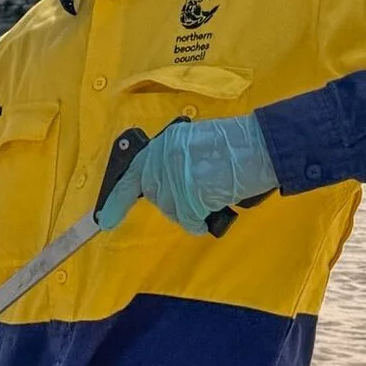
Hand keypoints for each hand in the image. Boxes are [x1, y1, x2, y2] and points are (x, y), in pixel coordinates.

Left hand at [95, 114, 277, 234]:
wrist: (260, 146)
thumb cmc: (235, 146)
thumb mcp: (194, 144)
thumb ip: (173, 160)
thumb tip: (163, 182)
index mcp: (163, 145)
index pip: (131, 176)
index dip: (117, 201)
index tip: (104, 220)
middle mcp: (162, 161)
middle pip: (155, 196)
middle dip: (173, 200)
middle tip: (198, 192)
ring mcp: (174, 180)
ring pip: (172, 209)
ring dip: (190, 209)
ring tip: (213, 192)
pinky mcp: (188, 198)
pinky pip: (188, 220)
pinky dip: (200, 221)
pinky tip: (212, 209)